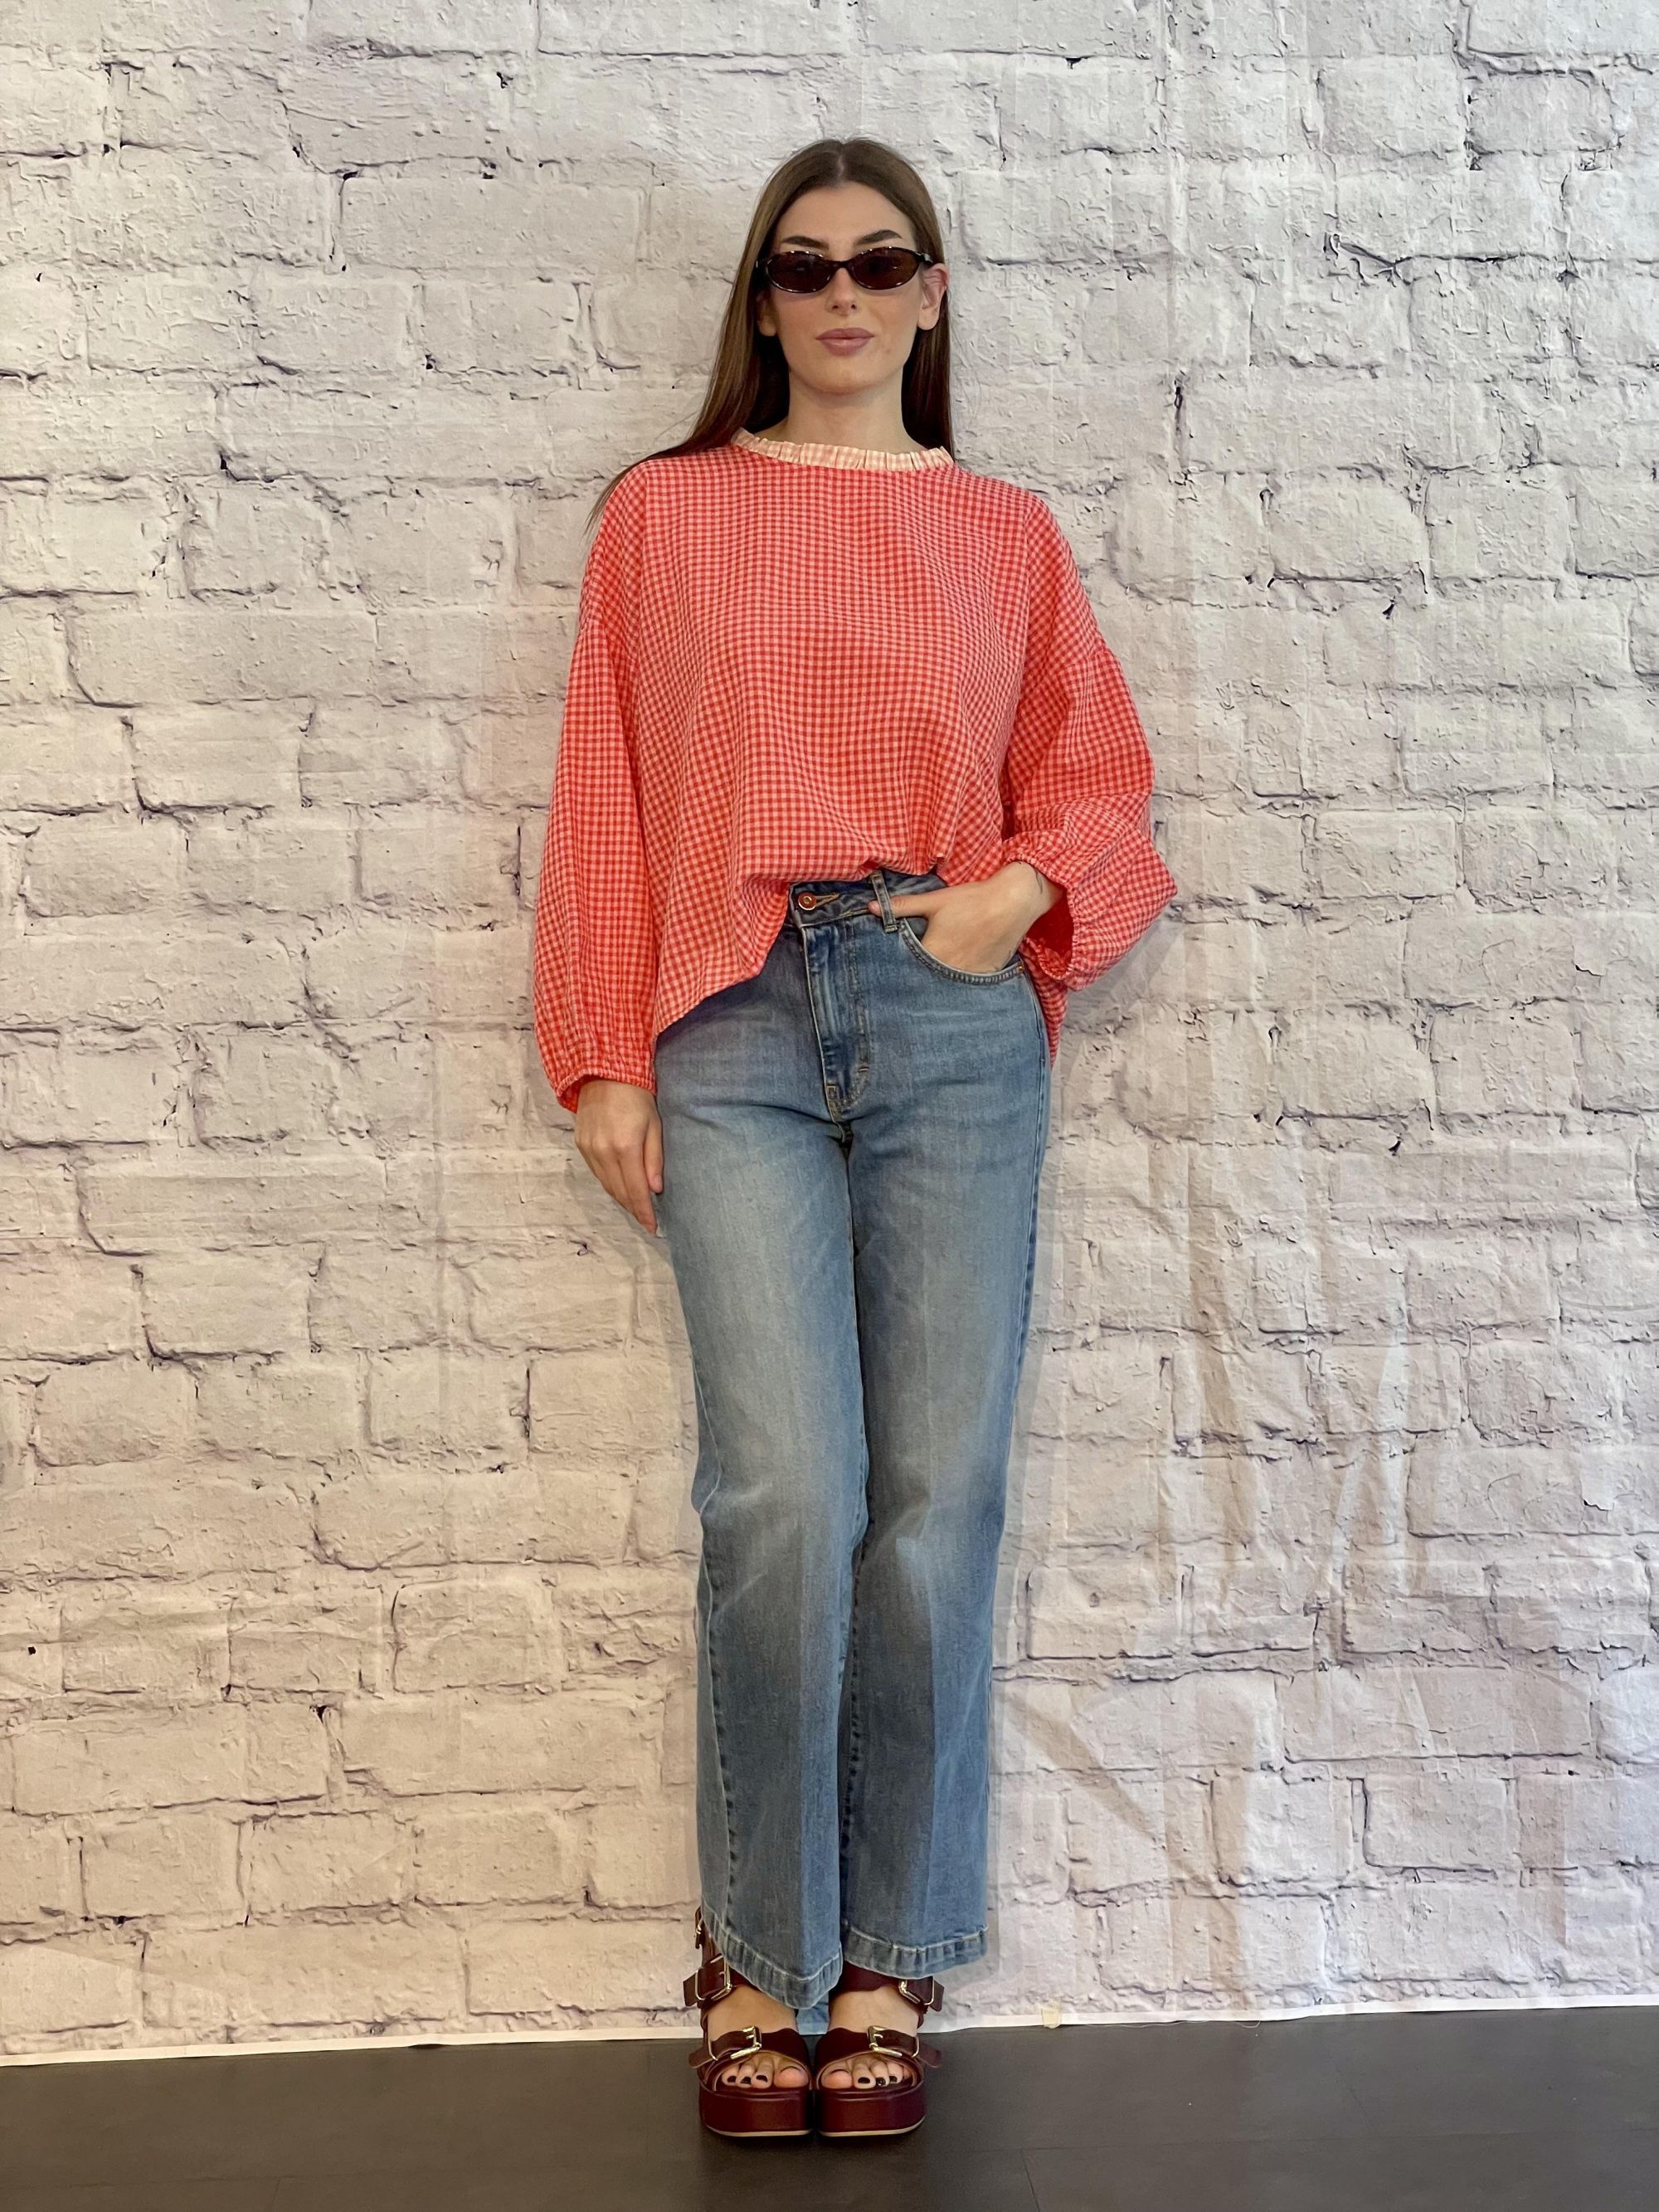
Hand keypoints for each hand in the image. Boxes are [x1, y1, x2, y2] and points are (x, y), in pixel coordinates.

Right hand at [572, 1078, 663, 1233]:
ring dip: (621, 1199)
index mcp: (625, 1147)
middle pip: (619, 1192)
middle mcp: (603, 1152)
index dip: (644, 1211)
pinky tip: (619, 1188)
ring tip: (635, 1208)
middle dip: (633, 1209)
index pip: (636, 1190)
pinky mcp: (580, 1145)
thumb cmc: (636, 1096)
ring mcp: (589, 1149)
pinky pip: (596, 1173)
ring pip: (606, 1185)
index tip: (652, 1227)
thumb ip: (654, 1159)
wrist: (603, 1073)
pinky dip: (609, 1184)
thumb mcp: (654, 1125)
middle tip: (646, 1221)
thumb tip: (655, 1189)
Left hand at [872, 863, 1056, 972]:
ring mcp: (969, 975)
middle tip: (909, 980)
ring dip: (939, 982)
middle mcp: (949, 970)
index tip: (891, 973)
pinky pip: (968, 984)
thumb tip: (871, 907)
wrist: (1013, 902)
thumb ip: (902, 906)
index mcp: (932, 952)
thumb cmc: (972, 900)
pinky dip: (960, 982)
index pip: (906, 969)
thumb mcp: (935, 901)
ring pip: (947, 985)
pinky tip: (958, 972)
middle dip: (918, 977)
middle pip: (926, 980)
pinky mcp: (985, 976)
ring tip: (937, 974)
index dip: (898, 969)